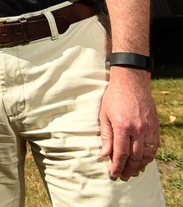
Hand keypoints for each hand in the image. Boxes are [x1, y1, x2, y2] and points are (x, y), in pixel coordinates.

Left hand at [99, 66, 159, 180]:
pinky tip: (142, 161)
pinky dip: (149, 157)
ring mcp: (149, 129)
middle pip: (135, 157)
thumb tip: (104, 155)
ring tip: (133, 173)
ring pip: (146, 155)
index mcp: (122, 126)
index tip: (113, 174)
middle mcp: (138, 130)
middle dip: (128, 170)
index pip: (121, 153)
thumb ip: (105, 135)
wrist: (132, 82)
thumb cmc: (114, 97)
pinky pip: (154, 147)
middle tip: (123, 177)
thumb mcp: (104, 114)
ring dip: (139, 166)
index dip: (117, 166)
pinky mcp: (155, 127)